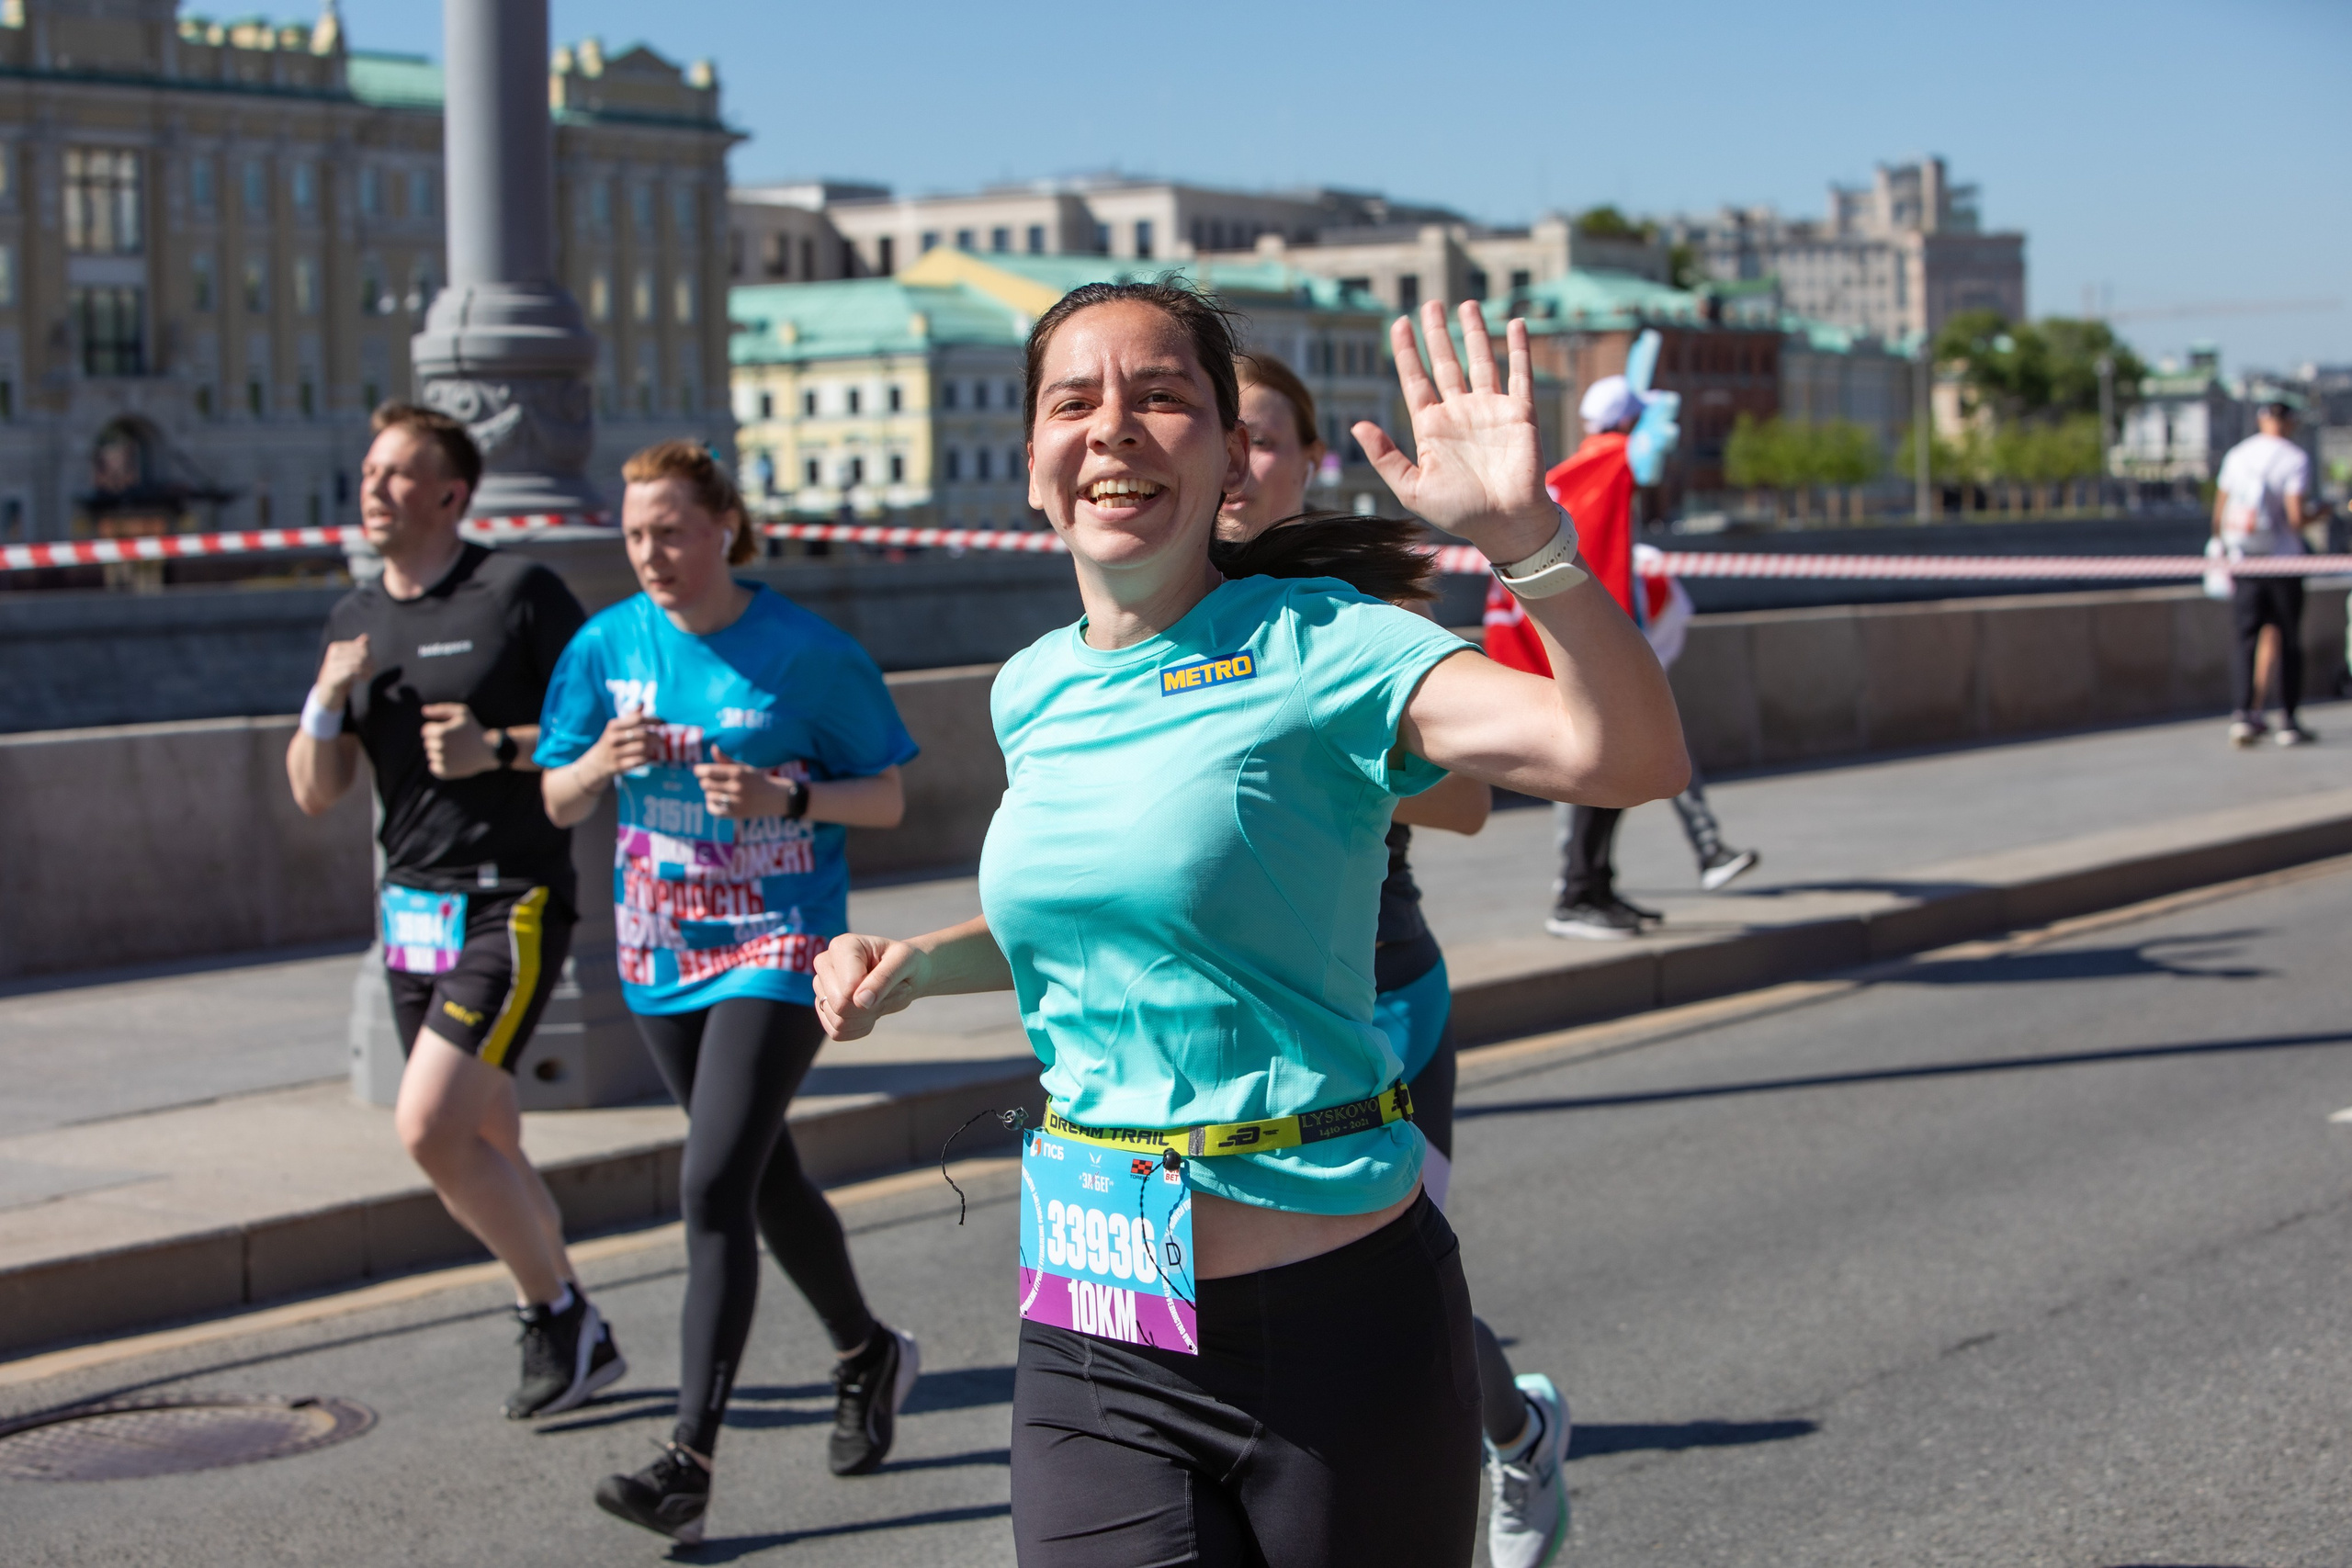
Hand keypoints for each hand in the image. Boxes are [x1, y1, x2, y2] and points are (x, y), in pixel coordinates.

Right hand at [314, 634, 372, 706]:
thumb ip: (358, 649)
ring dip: (368, 670)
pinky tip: (366, 679)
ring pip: (357, 663)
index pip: (359, 647)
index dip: (370, 655)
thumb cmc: (341, 673)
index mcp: (335, 647)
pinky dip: (363, 676)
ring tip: (370, 675)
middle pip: (360, 655)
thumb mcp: (350, 660)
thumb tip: (366, 637)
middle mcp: (332, 655)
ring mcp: (331, 666)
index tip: (373, 664)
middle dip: (370, 663)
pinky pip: (352, 672)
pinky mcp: (333, 677)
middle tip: (373, 670)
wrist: (328, 691)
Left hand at [420, 702, 497, 778]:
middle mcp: (440, 746)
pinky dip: (440, 764)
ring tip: (456, 750)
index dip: (437, 729)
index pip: (426, 731)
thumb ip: (441, 709)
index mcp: (441, 732)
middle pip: (428, 743)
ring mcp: (442, 760)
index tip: (450, 731)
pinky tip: (453, 759)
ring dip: (440, 752)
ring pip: (431, 755)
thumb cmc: (474, 729)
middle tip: (455, 741)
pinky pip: (433, 767)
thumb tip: (423, 711)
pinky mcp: (445, 771)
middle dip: (438, 741)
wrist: (489, 749)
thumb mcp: (461, 712)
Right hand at [581, 706, 658, 789]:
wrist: (596, 763)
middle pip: (643, 734)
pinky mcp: (619, 766)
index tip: (663, 723)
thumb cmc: (612, 741)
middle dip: (655, 736)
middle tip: (661, 739)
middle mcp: (613, 738)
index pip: (637, 719)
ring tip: (655, 747)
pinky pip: (639, 760)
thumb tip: (643, 703)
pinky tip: (649, 757)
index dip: (653, 720)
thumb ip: (631, 716)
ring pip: (642, 748)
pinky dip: (647, 758)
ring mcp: (615, 753)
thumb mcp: (617, 727)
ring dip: (652, 747)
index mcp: (613, 726)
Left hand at [694, 747, 799, 818]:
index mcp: (737, 772)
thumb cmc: (755, 779)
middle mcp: (736, 787)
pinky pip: (713, 810)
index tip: (698, 771)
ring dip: (709, 794)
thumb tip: (713, 748)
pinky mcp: (736, 814)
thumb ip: (726, 759)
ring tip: (716, 791)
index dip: (699, 770)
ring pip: (709, 797)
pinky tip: (716, 801)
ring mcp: (737, 801)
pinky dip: (711, 805)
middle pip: (705, 784)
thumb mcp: (743, 767)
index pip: (708, 771)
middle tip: (709, 781)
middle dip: (704, 782)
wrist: (774, 797)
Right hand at [813, 933, 926, 1040]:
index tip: (896, 982)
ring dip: (868, 1018)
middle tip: (891, 993)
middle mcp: (825, 964)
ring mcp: (821, 987)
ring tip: (881, 1000)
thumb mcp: (904, 961)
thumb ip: (884, 978)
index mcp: (842, 946)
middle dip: (872, 1008)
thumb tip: (860, 1001)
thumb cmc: (904, 961)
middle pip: (839, 1006)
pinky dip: (859, 1028)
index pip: (847, 988)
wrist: (904, 974)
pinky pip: (837, 1032)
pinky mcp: (824, 1008)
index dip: (874, 995)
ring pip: (838, 1022)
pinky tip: (870, 1012)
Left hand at [1355, 300, 1556, 563]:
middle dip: (1438, 333)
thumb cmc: (1459, 513)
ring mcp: (1490, 410)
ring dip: (1474, 333)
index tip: (1399, 323)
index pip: (1416, 380)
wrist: (1506, 526)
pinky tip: (1514, 325)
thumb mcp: (1412, 488)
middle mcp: (1460, 413)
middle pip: (1446, 363)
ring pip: (1481, 361)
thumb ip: (1385, 457)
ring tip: (1465, 304)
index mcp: (1432, 427)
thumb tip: (1356, 425)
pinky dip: (1519, 350)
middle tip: (1430, 304)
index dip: (1407, 352)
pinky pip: (1520, 374)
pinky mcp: (1520, 413)